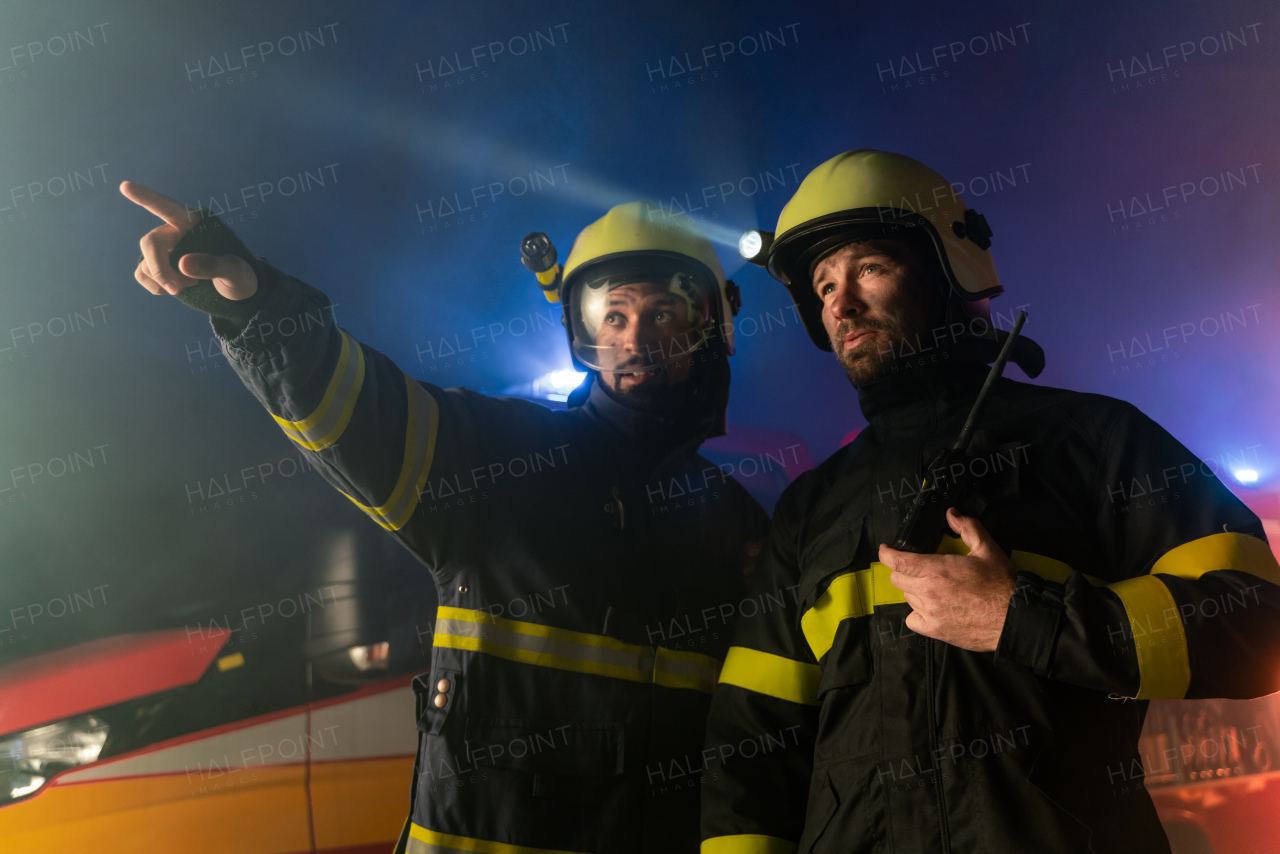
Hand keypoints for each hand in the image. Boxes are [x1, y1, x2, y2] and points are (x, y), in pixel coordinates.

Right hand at [121, 181, 257, 299]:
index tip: (126, 186)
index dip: (146, 197)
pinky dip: (157, 287)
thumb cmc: (241, 275)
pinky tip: (177, 288)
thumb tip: (183, 264)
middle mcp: (175, 232)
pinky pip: (143, 275)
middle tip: (175, 289)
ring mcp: (166, 250)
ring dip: (164, 281)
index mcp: (195, 223)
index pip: (167, 208)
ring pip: (145, 263)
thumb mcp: (236, 271)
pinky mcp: (159, 267)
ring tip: (191, 285)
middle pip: (151, 244)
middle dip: (159, 269)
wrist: (237, 292)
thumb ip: (213, 266)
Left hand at [880, 507, 1015, 651]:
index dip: (886, 553)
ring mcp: (930, 613)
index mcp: (936, 570)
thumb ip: (967, 528)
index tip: (886, 549)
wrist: (1014, 618)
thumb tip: (951, 514)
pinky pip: (912, 620)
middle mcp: (928, 592)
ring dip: (914, 590)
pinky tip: (931, 608)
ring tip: (933, 587)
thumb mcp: (987, 548)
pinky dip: (917, 613)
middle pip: (898, 578)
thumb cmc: (1001, 583)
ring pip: (907, 597)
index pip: (897, 561)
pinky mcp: (935, 631)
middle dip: (903, 569)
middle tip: (918, 567)